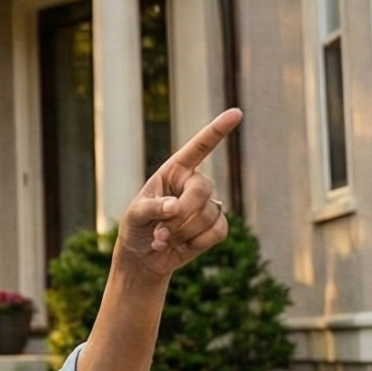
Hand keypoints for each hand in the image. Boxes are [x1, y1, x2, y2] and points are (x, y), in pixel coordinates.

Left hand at [114, 109, 240, 280]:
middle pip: (202, 188)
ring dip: (182, 233)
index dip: (217, 130)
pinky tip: (180, 247)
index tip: (236, 113)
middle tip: (160, 230)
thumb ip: (152, 208)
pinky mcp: (215, 227)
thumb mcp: (135, 216)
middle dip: (183, 211)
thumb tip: (176, 208)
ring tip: (162, 240)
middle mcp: (193, 184)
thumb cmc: (136, 229)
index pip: (199, 148)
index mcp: (174, 171)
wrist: (143, 257)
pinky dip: (196, 243)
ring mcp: (207, 205)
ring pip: (208, 215)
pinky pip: (217, 232)